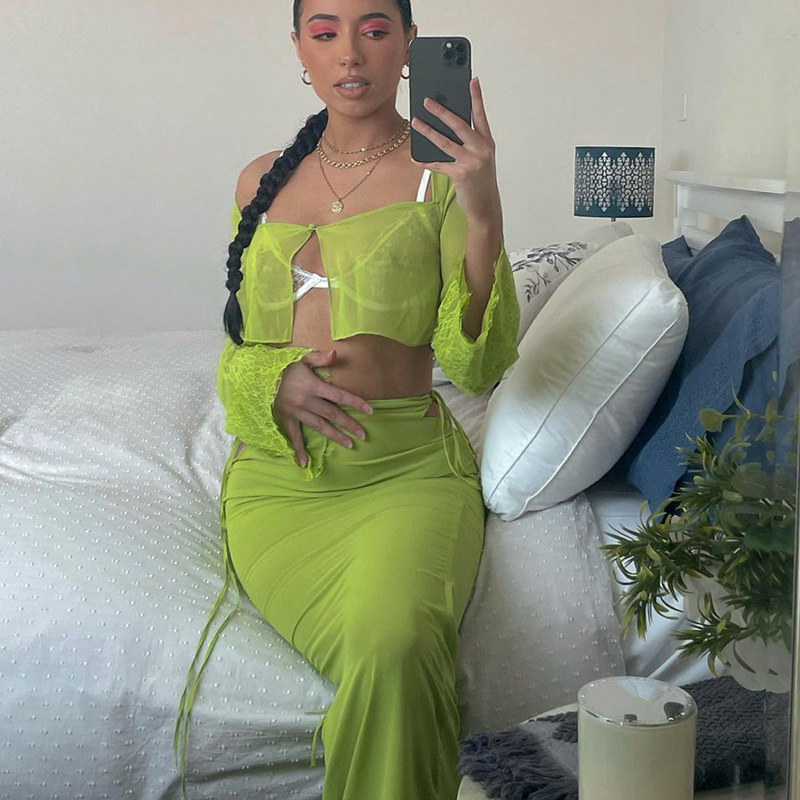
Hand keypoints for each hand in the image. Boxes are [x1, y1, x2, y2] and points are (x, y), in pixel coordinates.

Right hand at [273, 349, 372, 466]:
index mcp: (314, 386)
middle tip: (364, 434)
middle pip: (333, 414)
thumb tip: (335, 353)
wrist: (259, 378)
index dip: (356, 402)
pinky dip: (298, 449)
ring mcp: (297, 412)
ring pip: (320, 426)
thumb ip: (319, 358)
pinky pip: (294, 436)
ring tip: (350, 444)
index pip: (340, 395)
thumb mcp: (301, 359)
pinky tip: (305, 462)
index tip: (370, 410)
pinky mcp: (287, 419)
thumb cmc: (284, 368)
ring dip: (335, 436)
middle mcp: (307, 401)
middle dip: (349, 424)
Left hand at [410, 76, 501, 223]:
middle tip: (427, 101)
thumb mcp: (480, 159)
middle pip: (459, 124)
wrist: (485, 207)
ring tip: (415, 122)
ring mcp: (471, 162)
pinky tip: (415, 158)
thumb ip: (469, 143)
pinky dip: (425, 161)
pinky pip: (438, 164)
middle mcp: (481, 149)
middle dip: (441, 111)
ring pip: (444, 142)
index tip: (472, 80)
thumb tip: (447, 128)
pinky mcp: (460, 175)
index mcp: (487, 142)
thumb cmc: (480, 181)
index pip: (480, 115)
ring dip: (427, 131)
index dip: (476, 97)